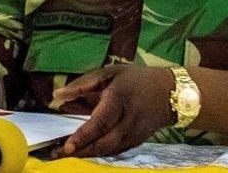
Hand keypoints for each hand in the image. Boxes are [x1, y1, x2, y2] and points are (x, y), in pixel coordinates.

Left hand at [52, 65, 174, 157]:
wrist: (170, 94)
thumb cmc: (134, 80)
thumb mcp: (109, 73)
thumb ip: (83, 84)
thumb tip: (57, 95)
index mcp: (120, 100)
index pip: (100, 122)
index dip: (83, 136)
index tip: (67, 146)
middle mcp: (128, 121)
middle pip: (104, 143)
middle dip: (81, 151)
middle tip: (57, 154)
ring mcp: (134, 134)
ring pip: (109, 150)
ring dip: (87, 155)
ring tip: (64, 155)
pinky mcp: (137, 142)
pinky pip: (115, 151)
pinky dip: (98, 153)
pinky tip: (83, 152)